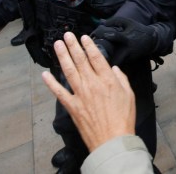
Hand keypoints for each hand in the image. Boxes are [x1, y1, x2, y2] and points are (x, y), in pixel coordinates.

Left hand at [41, 33, 135, 151]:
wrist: (112, 140)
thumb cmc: (123, 119)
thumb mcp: (129, 95)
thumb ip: (122, 79)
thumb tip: (114, 69)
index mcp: (107, 80)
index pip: (96, 57)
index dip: (89, 45)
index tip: (84, 37)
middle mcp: (92, 84)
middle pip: (80, 60)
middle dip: (73, 46)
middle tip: (67, 35)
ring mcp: (80, 95)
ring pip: (68, 71)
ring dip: (62, 56)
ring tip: (57, 45)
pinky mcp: (72, 106)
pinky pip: (59, 92)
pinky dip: (51, 83)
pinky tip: (45, 74)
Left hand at [91, 17, 156, 65]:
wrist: (151, 41)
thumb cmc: (138, 30)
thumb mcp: (128, 22)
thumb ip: (115, 21)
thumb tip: (102, 23)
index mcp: (127, 39)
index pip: (115, 37)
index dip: (106, 35)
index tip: (96, 34)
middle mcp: (127, 50)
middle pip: (113, 57)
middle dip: (102, 57)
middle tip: (89, 55)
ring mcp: (127, 58)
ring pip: (114, 63)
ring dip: (104, 62)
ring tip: (91, 60)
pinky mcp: (127, 62)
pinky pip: (116, 63)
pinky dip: (108, 62)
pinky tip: (99, 60)